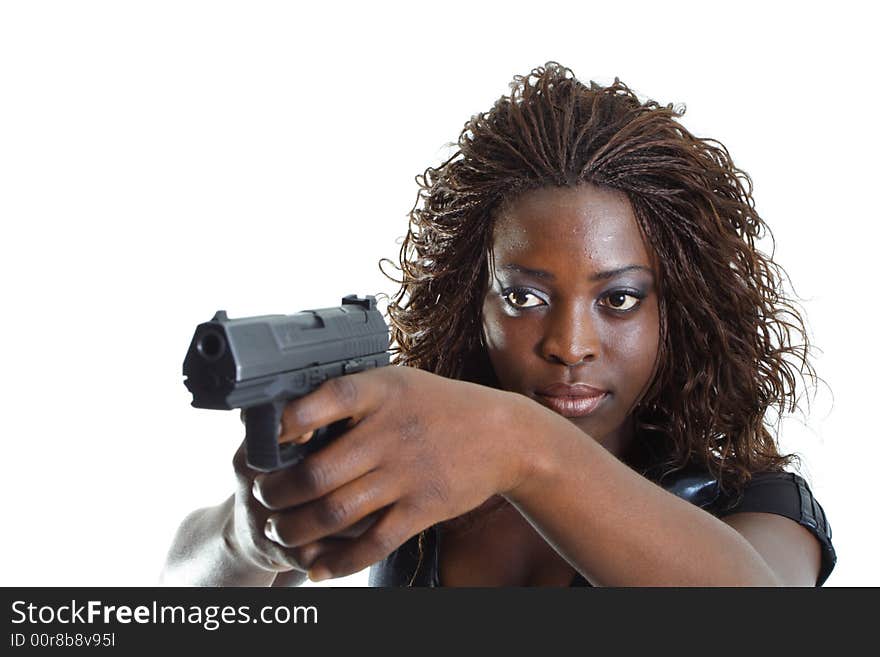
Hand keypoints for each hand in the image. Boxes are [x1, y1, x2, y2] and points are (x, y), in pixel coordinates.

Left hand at [251, 365, 529, 580]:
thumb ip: (352, 395)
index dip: (286, 422)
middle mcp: (391, 433)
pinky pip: (372, 542)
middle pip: (317, 472)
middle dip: (277, 493)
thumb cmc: (442, 406)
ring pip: (335, 512)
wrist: (504, 436)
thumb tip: (292, 418)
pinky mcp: (422, 508)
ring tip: (280, 531)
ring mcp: (407, 474)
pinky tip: (318, 567)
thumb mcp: (398, 382)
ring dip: (297, 529)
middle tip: (261, 497)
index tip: (264, 441)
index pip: (325, 401)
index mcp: (381, 393)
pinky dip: (339, 561)